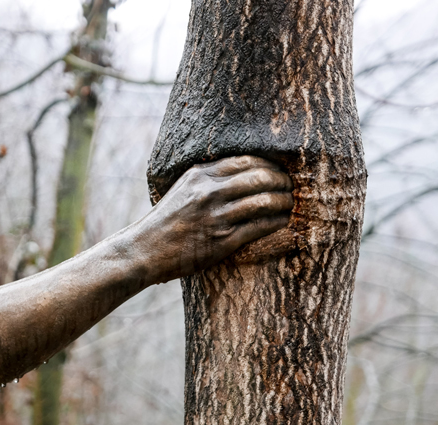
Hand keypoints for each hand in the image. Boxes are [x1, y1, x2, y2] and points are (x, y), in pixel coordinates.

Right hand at [133, 155, 293, 283]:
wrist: (145, 251)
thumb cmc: (165, 222)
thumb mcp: (182, 190)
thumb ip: (207, 179)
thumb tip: (240, 172)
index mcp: (200, 175)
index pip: (247, 161)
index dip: (270, 165)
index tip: (280, 171)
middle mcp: (209, 192)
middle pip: (260, 178)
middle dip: (282, 181)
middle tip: (292, 187)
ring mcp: (217, 216)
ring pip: (264, 201)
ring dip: (285, 202)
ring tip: (292, 204)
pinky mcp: (223, 240)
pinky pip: (260, 226)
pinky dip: (277, 222)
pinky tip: (284, 222)